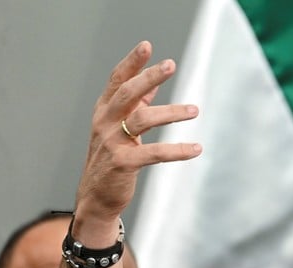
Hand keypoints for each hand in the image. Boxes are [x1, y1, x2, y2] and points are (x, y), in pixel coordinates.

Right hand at [73, 41, 200, 241]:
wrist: (96, 197)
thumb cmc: (111, 158)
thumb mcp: (119, 128)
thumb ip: (135, 105)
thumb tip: (152, 84)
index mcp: (104, 111)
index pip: (117, 80)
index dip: (132, 63)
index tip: (147, 46)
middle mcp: (105, 123)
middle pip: (127, 93)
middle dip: (149, 77)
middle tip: (171, 64)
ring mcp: (112, 143)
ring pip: (142, 119)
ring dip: (171, 112)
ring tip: (194, 110)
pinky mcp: (123, 164)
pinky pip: (154, 153)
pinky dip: (177, 150)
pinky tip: (196, 149)